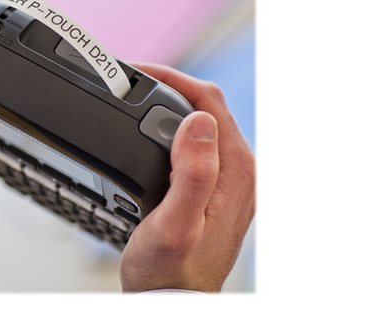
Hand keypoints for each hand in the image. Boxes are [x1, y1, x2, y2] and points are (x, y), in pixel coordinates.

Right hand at [120, 63, 254, 291]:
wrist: (169, 299)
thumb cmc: (168, 270)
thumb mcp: (175, 223)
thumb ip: (193, 173)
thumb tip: (198, 121)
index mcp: (235, 171)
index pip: (209, 101)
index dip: (172, 78)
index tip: (136, 72)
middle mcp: (239, 169)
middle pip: (207, 106)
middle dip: (168, 85)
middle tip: (129, 82)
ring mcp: (228, 177)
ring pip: (200, 121)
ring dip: (169, 103)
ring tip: (135, 97)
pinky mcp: (214, 185)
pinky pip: (195, 140)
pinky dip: (170, 125)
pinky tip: (149, 130)